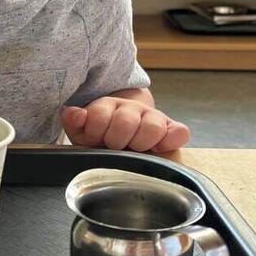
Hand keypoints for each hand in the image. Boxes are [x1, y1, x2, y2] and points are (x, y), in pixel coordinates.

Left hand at [61, 97, 190, 152]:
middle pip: (125, 121)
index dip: (94, 132)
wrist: (122, 132)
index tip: (95, 139)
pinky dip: (172, 140)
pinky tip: (160, 148)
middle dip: (116, 140)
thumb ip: (75, 122)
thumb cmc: (101, 136)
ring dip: (140, 142)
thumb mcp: (83, 130)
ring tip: (134, 148)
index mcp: (108, 107)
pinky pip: (180, 132)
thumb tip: (76, 114)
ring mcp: (152, 118)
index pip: (99, 116)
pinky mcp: (170, 130)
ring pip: (152, 126)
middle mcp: (132, 109)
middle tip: (114, 146)